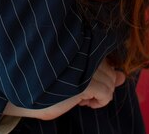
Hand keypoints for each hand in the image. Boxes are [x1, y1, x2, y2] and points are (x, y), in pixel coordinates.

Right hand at [3, 59, 124, 119]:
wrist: (26, 95)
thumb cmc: (48, 85)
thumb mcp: (78, 79)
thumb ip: (101, 75)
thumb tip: (122, 76)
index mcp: (77, 45)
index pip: (103, 56)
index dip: (101, 70)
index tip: (88, 81)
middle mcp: (80, 51)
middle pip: (108, 68)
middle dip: (101, 84)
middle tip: (83, 91)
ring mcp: (81, 66)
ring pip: (109, 82)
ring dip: (100, 94)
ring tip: (82, 96)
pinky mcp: (82, 83)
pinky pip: (106, 92)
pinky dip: (100, 101)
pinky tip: (85, 102)